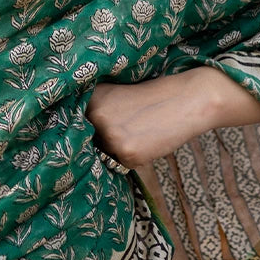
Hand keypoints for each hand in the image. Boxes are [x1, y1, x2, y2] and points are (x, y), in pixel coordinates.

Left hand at [85, 66, 259, 168]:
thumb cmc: (152, 96)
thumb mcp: (116, 95)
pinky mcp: (127, 153)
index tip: (86, 133)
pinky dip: (134, 158)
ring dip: (117, 150)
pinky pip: (122, 164)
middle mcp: (95, 116)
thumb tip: (76, 136)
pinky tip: (148, 142)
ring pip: (105, 154)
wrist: (185, 100)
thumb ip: (97, 111)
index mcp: (91, 99)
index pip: (74, 125)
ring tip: (139, 133)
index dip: (82, 130)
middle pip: (87, 142)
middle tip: (127, 130)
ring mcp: (110, 136)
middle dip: (101, 141)